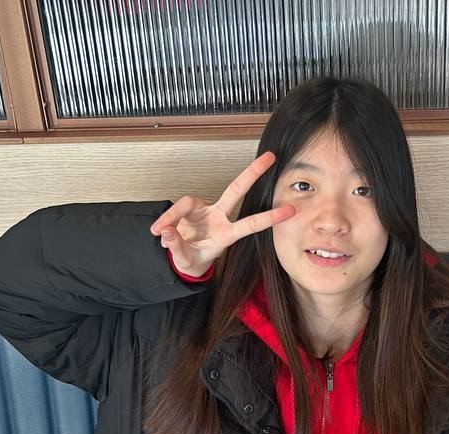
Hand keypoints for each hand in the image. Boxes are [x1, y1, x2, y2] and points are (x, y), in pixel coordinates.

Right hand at [150, 151, 295, 278]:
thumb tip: (166, 231)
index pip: (250, 224)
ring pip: (187, 202)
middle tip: (270, 157)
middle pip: (236, 189)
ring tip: (160, 233)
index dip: (269, 217)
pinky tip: (158, 231)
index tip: (289, 210)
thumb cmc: (192, 261)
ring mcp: (205, 211)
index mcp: (226, 235)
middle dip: (252, 172)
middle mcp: (219, 218)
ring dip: (172, 216)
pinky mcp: (191, 208)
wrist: (184, 261)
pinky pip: (176, 209)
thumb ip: (177, 246)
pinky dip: (166, 219)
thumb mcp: (186, 260)